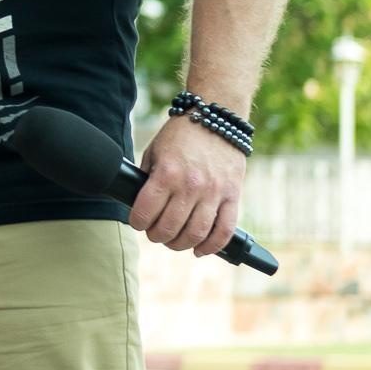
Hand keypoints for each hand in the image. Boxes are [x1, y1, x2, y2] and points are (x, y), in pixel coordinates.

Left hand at [129, 114, 247, 256]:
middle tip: (155, 234)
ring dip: (181, 244)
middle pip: (170, 228)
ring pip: (196, 233)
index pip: (146, 212)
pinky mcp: (233, 196)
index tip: (137, 223)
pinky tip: (200, 250)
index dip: (137, 222)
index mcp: (167, 173)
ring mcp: (214, 192)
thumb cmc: (181, 136)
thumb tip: (139, 204)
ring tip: (174, 241)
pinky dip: (212, 246)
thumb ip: (148, 178)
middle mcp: (191, 185)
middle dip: (157, 236)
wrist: (216, 119)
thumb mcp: (154, 152)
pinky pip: (225, 230)